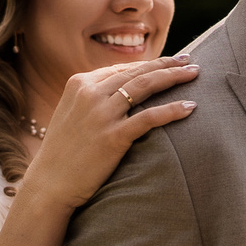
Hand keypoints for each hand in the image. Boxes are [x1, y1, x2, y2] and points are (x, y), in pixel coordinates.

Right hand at [16, 58, 198, 210]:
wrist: (49, 184)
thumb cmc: (63, 154)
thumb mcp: (72, 115)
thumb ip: (93, 99)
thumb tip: (122, 90)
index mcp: (79, 84)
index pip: (121, 68)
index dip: (148, 64)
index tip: (169, 63)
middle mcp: (89, 93)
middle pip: (137, 72)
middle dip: (167, 64)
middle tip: (190, 61)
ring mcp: (101, 114)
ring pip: (145, 87)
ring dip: (174, 78)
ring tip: (195, 74)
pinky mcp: (113, 136)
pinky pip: (149, 118)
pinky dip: (172, 110)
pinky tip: (190, 107)